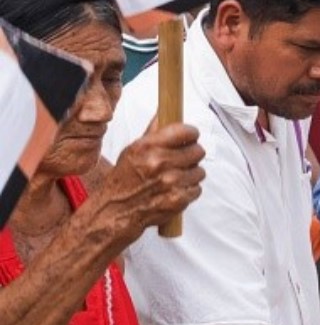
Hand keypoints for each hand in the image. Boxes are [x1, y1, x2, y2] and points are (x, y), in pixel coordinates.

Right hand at [93, 122, 204, 240]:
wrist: (114, 211)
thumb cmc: (124, 180)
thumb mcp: (132, 151)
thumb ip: (152, 133)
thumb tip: (165, 113)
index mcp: (147, 147)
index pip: (184, 130)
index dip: (190, 134)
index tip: (190, 137)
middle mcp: (159, 163)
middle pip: (198, 150)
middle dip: (191, 154)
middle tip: (181, 160)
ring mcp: (170, 182)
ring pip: (200, 170)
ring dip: (191, 174)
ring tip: (175, 177)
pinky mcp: (178, 199)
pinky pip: (197, 188)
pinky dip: (189, 190)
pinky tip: (174, 190)